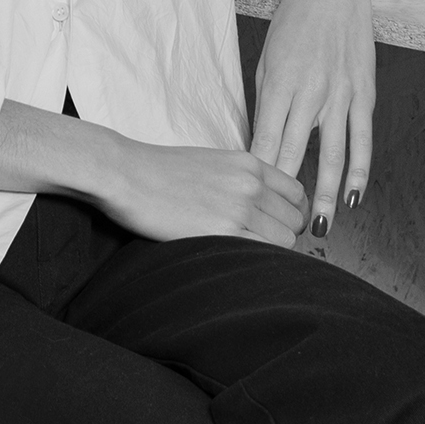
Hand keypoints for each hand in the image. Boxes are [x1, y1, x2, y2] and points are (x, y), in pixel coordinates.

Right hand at [98, 136, 308, 246]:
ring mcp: (239, 207)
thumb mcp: (212, 163)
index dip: (294, 214)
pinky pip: (264, 254)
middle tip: (259, 244)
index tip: (281, 226)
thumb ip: (241, 180)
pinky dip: (259, 261)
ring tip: (244, 251)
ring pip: (285, 240)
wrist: (126, 174)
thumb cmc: (160, 171)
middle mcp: (250, 183)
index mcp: (249, 163)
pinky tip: (237, 259)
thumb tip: (261, 207)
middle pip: (295, 220)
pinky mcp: (223, 231)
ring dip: (271, 251)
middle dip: (284, 235)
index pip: (298, 194)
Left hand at [253, 0, 375, 237]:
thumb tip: (260, 147)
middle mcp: (311, 91)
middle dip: (287, 195)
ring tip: (318, 228)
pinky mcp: (364, 92)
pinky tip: (353, 197)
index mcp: (280, 83)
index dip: (260, 177)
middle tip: (280, 232)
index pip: (267, 140)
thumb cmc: (291, 25)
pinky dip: (359, 170)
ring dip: (324, 193)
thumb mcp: (267, 60)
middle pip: (296, 153)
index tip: (251, 205)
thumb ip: (266, 104)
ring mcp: (341, 93)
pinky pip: (362, 138)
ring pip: (333, 154)